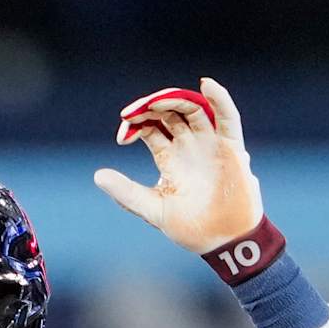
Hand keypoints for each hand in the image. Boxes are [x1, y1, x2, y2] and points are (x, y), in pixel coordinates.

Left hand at [92, 78, 264, 255]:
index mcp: (169, 157)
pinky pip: (227, 116)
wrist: (224, 242)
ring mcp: (209, 143)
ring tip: (158, 100)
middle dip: (151, 107)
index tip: (123, 134)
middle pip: (169, 112)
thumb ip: (127, 193)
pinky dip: (219, 98)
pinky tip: (205, 85)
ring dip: (176, 99)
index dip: (136, 124)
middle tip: (134, 111)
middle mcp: (188, 145)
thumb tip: (97, 175)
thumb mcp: (153, 210)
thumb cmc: (191, 228)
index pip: (149, 128)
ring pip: (193, 109)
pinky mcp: (231, 146)